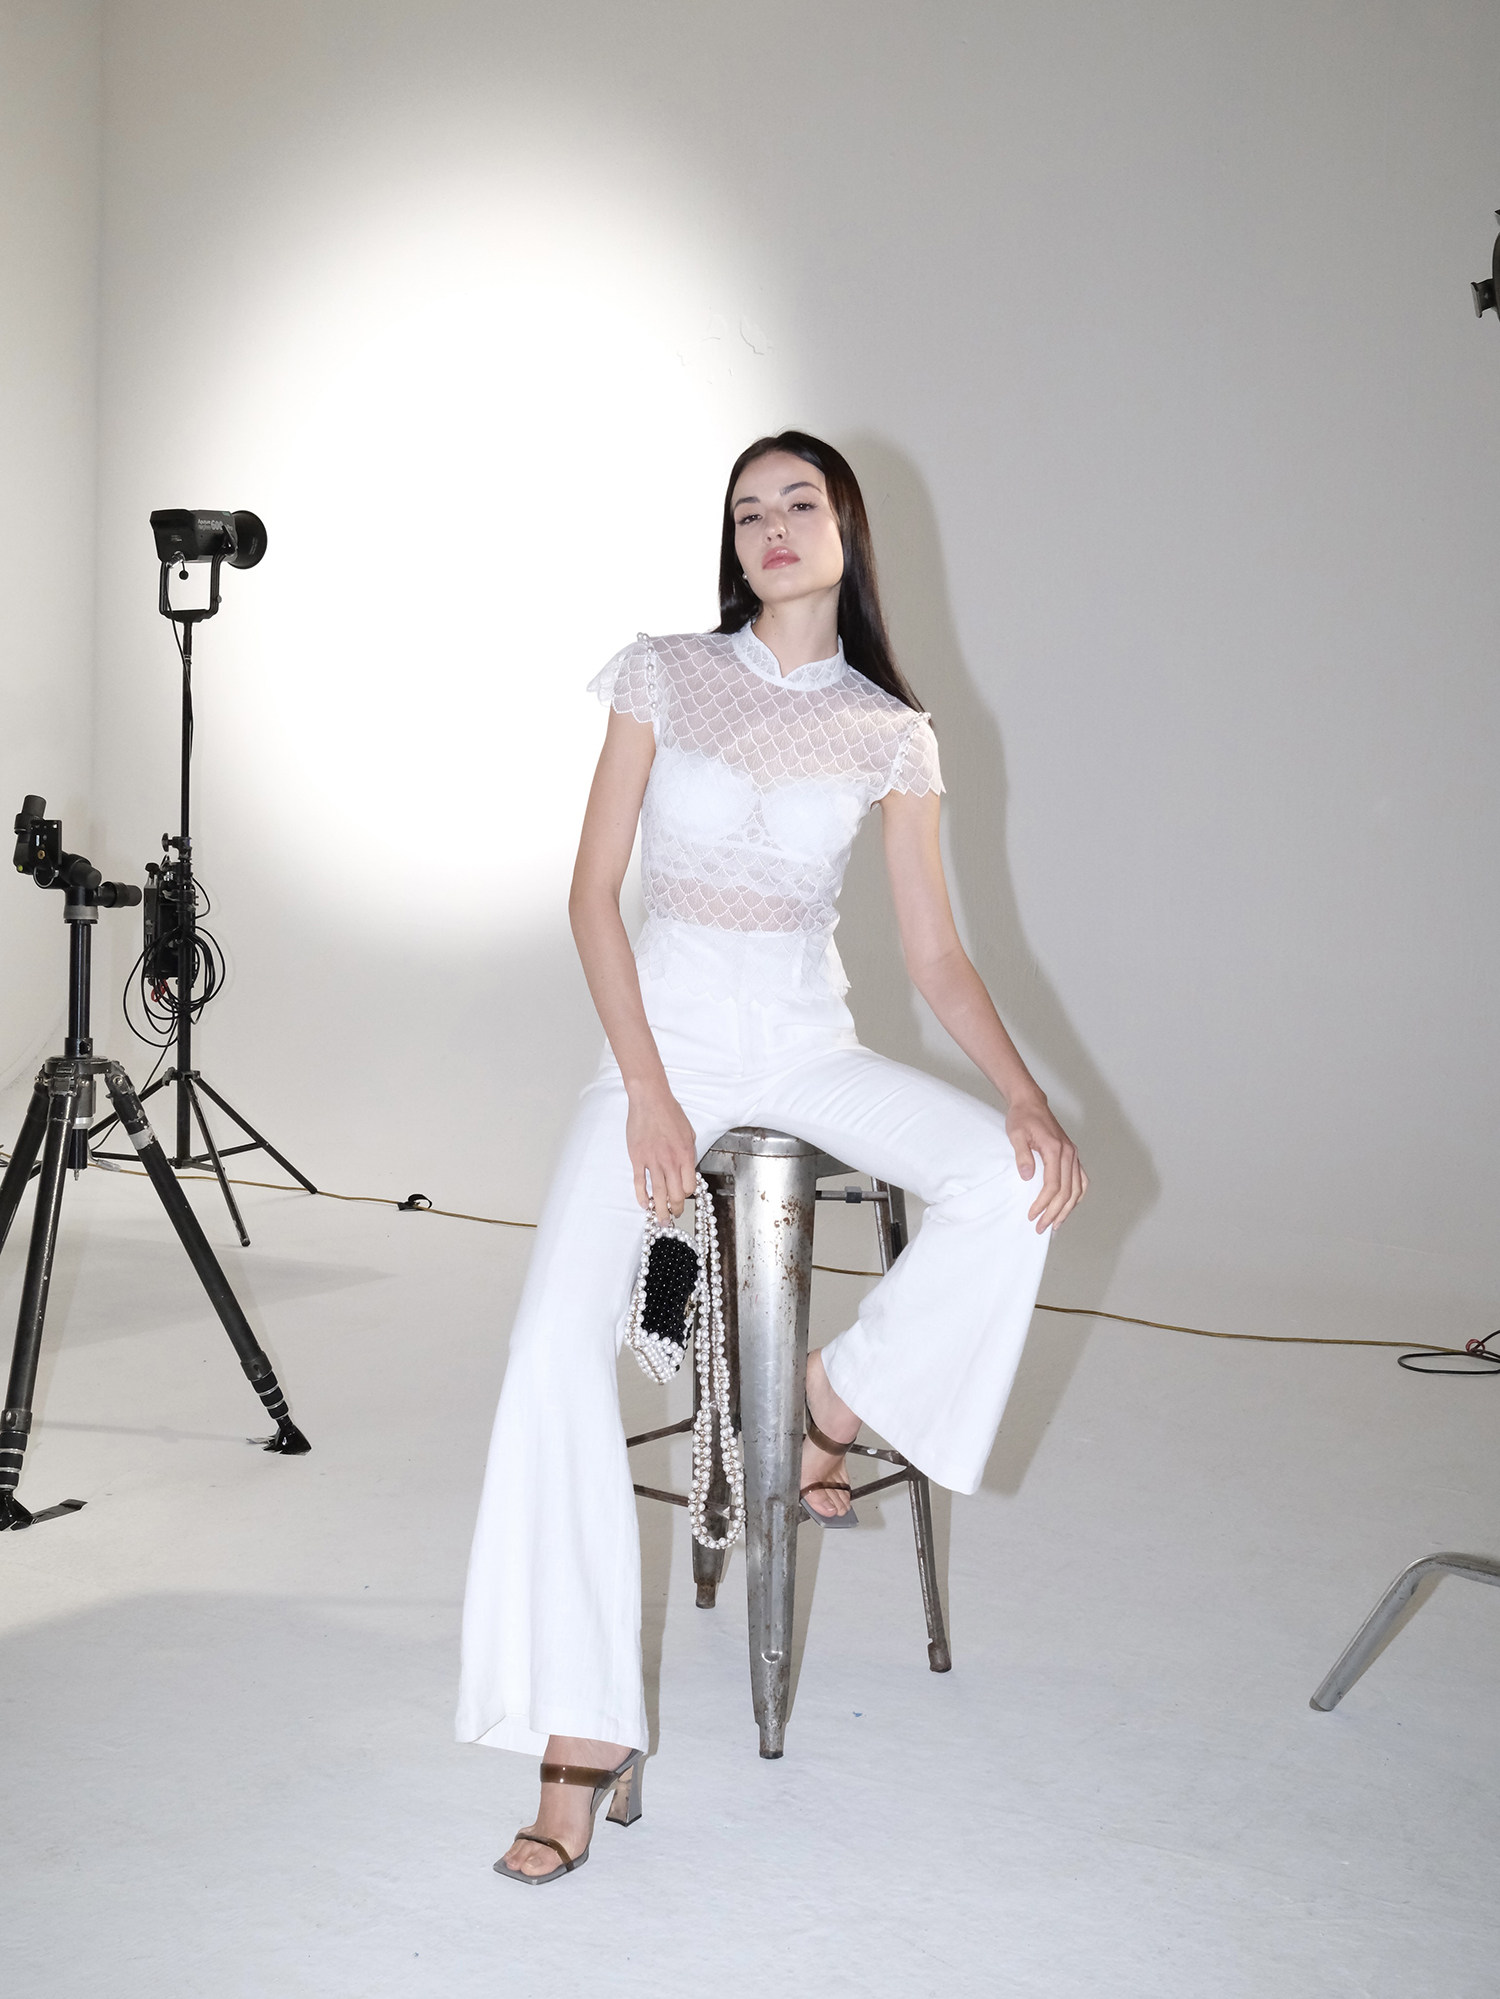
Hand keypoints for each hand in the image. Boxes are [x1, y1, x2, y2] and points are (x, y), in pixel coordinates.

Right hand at [626, 1084, 698, 1223]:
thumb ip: (689, 1153)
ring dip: (660, 1211)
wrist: (650, 1100)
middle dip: (676, 1209)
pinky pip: (640, 1183)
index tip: (684, 1196)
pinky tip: (645, 1205)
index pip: (689, 1186)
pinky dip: (642, 1197)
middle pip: (675, 1194)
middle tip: (675, 1216)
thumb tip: (687, 1170)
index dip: (687, 1194)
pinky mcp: (637, 1158)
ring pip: (658, 1193)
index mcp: (685, 1155)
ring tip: (661, 1221)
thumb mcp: (689, 1133)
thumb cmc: (670, 1113)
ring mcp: (652, 1161)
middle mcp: (670, 1161)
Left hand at [1006, 1093, 1086, 1233]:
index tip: (1032, 1215)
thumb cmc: (1022, 1118)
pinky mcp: (1072, 1156)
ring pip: (1077, 1189)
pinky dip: (1077, 1196)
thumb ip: (1022, 1156)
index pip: (1053, 1185)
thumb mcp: (1016, 1134)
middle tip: (1041, 1227)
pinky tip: (1069, 1207)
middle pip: (1067, 1191)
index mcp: (1056, 1149)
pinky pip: (1081, 1180)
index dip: (1043, 1203)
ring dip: (1067, 1209)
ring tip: (1055, 1224)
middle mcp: (1069, 1153)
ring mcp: (1073, 1155)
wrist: (1031, 1103)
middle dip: (1054, 1212)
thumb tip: (1027, 1177)